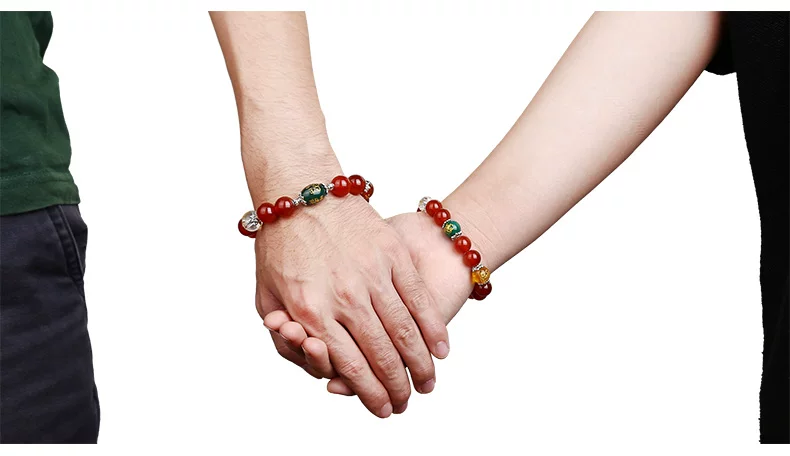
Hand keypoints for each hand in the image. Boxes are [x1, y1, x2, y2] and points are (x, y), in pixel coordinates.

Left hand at [255, 196, 449, 417]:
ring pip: (404, 331)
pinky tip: (441, 348)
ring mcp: (371, 274)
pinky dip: (432, 328)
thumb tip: (312, 360)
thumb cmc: (280, 243)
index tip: (382, 408)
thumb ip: (285, 334)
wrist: (301, 189)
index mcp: (310, 310)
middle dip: (398, 387)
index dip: (369, 394)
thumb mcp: (265, 295)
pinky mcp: (391, 255)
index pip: (348, 367)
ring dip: (421, 364)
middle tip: (406, 402)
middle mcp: (344, 297)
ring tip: (428, 383)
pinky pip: (417, 299)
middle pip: (381, 355)